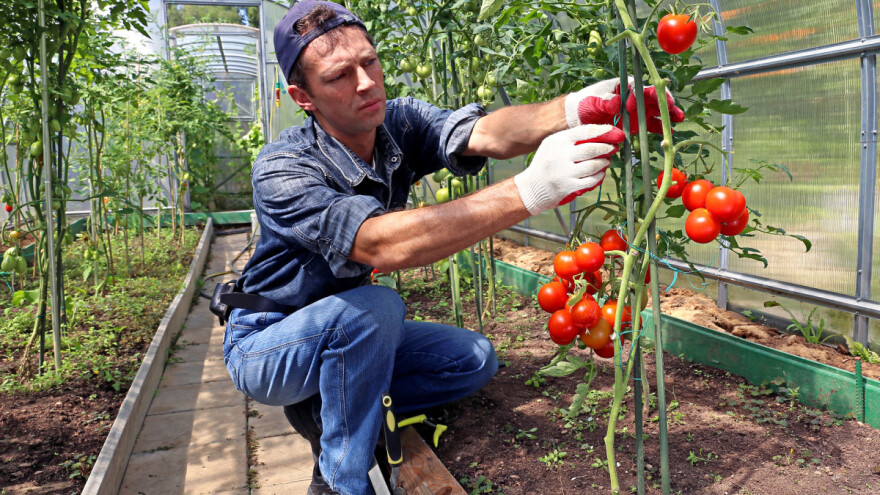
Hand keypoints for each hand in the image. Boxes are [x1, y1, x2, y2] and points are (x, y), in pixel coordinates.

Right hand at [514, 125, 624, 214]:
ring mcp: (563, 172)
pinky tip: (600, 173)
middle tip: (613, 148)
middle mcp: (559, 155)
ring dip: (603, 163)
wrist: (531, 187)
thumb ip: (571, 139)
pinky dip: (599, 176)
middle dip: (606, 148)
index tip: (613, 132)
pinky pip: (590, 181)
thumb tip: (598, 134)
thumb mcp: (552, 145)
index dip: (602, 131)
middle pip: (591, 149)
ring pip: (593, 166)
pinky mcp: (567, 186)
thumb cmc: (546, 163)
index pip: (584, 131)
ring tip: (606, 161)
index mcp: (557, 141)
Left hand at [565, 77, 684, 133]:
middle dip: (664, 101)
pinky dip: (661, 127)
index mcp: (624, 86)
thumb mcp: (592, 101)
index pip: (639, 87)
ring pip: (657, 110)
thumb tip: (617, 102)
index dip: (641, 94)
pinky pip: (652, 124)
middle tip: (672, 108)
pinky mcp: (637, 123)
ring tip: (678, 119)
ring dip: (668, 114)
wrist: (578, 118)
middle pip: (654, 97)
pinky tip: (669, 132)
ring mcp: (637, 109)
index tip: (632, 105)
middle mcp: (634, 96)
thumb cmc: (584, 103)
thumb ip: (604, 101)